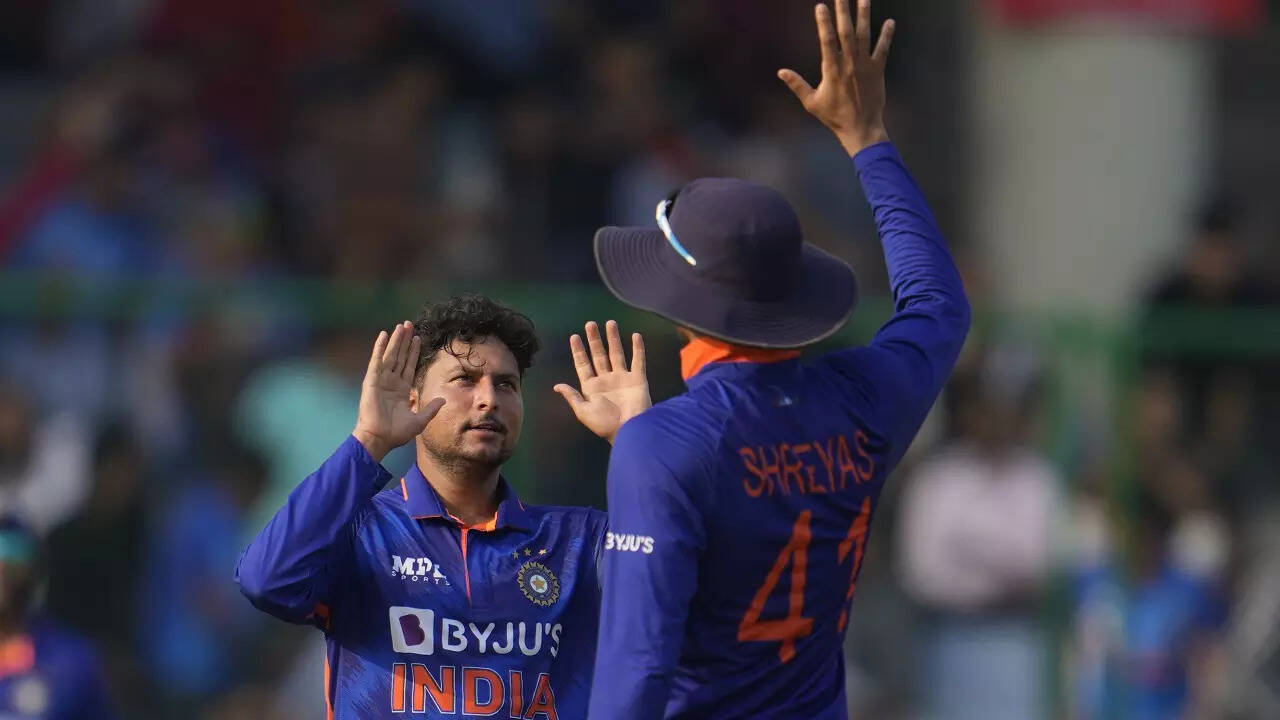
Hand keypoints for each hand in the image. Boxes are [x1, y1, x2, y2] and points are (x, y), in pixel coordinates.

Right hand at [352, 321, 444, 461]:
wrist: (380, 439)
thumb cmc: (396, 433)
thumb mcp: (419, 420)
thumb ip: (431, 409)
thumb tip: (444, 399)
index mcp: (402, 390)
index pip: (409, 366)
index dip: (414, 352)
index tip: (418, 338)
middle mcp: (391, 382)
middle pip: (400, 357)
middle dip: (405, 341)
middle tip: (409, 325)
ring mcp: (381, 380)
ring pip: (391, 355)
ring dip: (395, 340)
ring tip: (401, 326)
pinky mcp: (371, 381)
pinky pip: (377, 361)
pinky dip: (379, 347)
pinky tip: (383, 335)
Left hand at [555, 320, 650, 443]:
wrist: (629, 431)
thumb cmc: (605, 424)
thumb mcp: (583, 412)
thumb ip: (572, 396)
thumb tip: (557, 386)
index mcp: (592, 387)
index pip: (583, 364)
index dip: (578, 351)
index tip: (574, 337)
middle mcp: (606, 380)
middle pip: (599, 355)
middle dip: (594, 340)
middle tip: (590, 324)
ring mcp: (622, 379)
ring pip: (616, 354)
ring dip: (613, 339)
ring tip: (610, 323)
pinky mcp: (638, 380)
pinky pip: (638, 361)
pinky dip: (637, 349)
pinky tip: (635, 336)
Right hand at [778, 0, 894, 155]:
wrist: (861, 129)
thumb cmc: (834, 117)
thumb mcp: (811, 102)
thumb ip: (797, 84)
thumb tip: (781, 72)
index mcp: (832, 70)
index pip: (826, 40)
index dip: (824, 22)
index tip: (821, 6)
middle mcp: (849, 64)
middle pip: (846, 31)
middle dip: (843, 11)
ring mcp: (865, 66)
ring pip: (864, 35)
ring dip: (864, 16)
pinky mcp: (878, 70)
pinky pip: (883, 49)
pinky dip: (887, 35)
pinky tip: (890, 22)